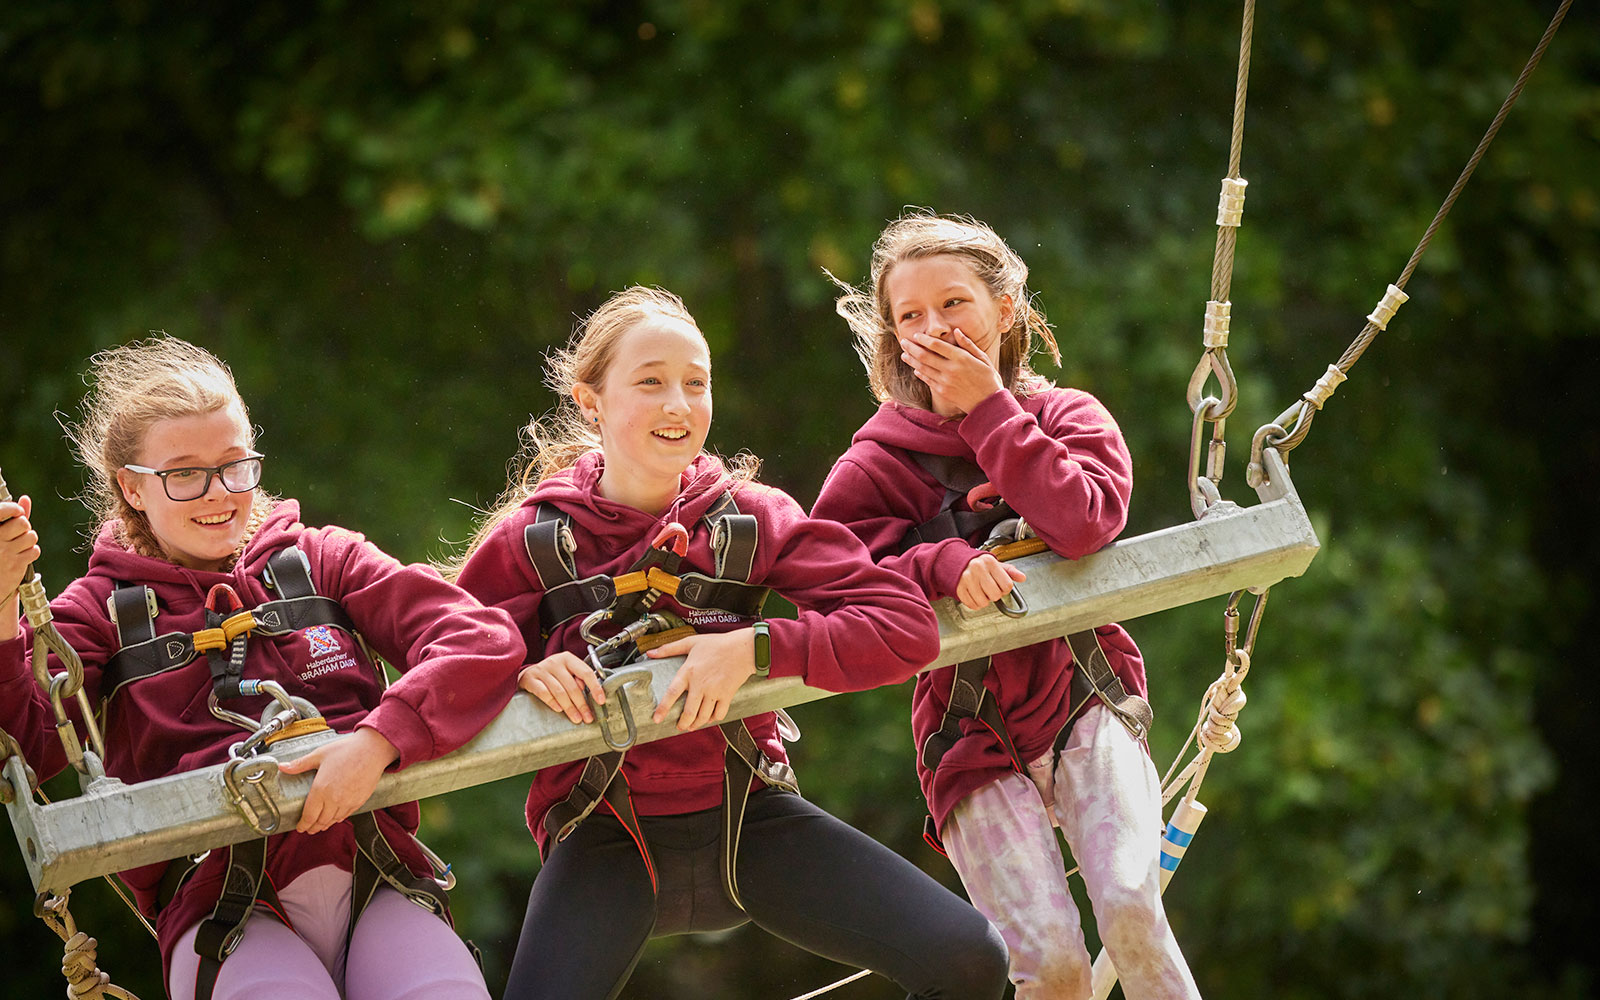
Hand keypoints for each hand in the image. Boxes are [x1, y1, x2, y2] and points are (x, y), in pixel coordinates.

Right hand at [1, 496, 39, 595]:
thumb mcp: (1, 534)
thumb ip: (12, 517)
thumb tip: (26, 499)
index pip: (4, 510)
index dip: (15, 509)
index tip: (18, 512)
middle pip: (23, 523)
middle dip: (24, 528)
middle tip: (17, 535)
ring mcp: (4, 552)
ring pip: (31, 536)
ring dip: (28, 541)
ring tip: (18, 547)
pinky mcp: (15, 564)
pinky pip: (34, 550)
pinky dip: (31, 553)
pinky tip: (21, 557)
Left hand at [278, 727, 398, 834]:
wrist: (373, 750)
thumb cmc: (347, 750)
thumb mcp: (320, 754)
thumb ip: (300, 764)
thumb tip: (282, 766)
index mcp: (321, 789)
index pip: (309, 816)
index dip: (303, 825)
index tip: (299, 827)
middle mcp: (334, 799)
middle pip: (320, 822)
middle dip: (312, 827)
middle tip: (308, 829)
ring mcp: (348, 802)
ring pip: (333, 820)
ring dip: (325, 825)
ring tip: (320, 825)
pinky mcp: (359, 801)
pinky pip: (346, 815)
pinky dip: (338, 819)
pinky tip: (335, 817)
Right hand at [517, 652, 603, 723]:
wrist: (528, 674)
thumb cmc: (552, 674)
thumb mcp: (567, 672)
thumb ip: (579, 679)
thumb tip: (590, 693)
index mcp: (568, 659)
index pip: (585, 672)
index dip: (595, 687)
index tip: (601, 700)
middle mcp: (555, 662)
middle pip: (572, 686)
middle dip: (582, 704)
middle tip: (588, 717)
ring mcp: (542, 670)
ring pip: (559, 691)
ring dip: (570, 707)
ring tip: (576, 718)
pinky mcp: (530, 679)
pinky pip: (544, 692)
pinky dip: (552, 702)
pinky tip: (559, 709)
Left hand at [646, 629, 755, 730]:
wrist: (743, 649)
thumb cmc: (718, 644)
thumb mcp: (691, 642)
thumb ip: (670, 648)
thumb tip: (651, 653)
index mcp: (689, 671)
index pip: (672, 693)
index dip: (663, 708)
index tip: (656, 719)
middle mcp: (700, 684)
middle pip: (688, 712)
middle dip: (682, 723)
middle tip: (679, 726)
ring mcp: (714, 692)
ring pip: (703, 716)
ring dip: (696, 724)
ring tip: (691, 726)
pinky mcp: (727, 696)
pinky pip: (719, 714)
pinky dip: (713, 719)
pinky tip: (709, 718)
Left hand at [900, 329, 1002, 414]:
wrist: (989, 404)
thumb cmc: (989, 379)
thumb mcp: (983, 358)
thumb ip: (968, 344)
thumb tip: (956, 331)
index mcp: (961, 358)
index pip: (937, 345)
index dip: (924, 339)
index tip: (916, 335)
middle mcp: (951, 369)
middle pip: (924, 355)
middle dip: (911, 347)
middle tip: (903, 342)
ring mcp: (945, 381)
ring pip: (922, 368)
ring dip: (911, 360)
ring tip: (904, 354)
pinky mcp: (943, 392)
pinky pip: (927, 380)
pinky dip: (919, 373)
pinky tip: (915, 368)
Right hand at [955, 553, 1025, 610]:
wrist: (958, 562)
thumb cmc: (980, 565)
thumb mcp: (996, 564)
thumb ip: (1010, 571)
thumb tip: (1022, 577)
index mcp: (990, 562)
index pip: (1007, 585)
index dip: (1005, 589)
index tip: (1000, 585)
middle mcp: (978, 569)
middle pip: (996, 595)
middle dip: (995, 595)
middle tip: (990, 589)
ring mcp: (967, 579)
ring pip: (984, 602)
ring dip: (984, 600)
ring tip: (981, 591)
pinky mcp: (959, 588)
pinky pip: (972, 605)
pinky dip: (975, 604)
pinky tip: (974, 595)